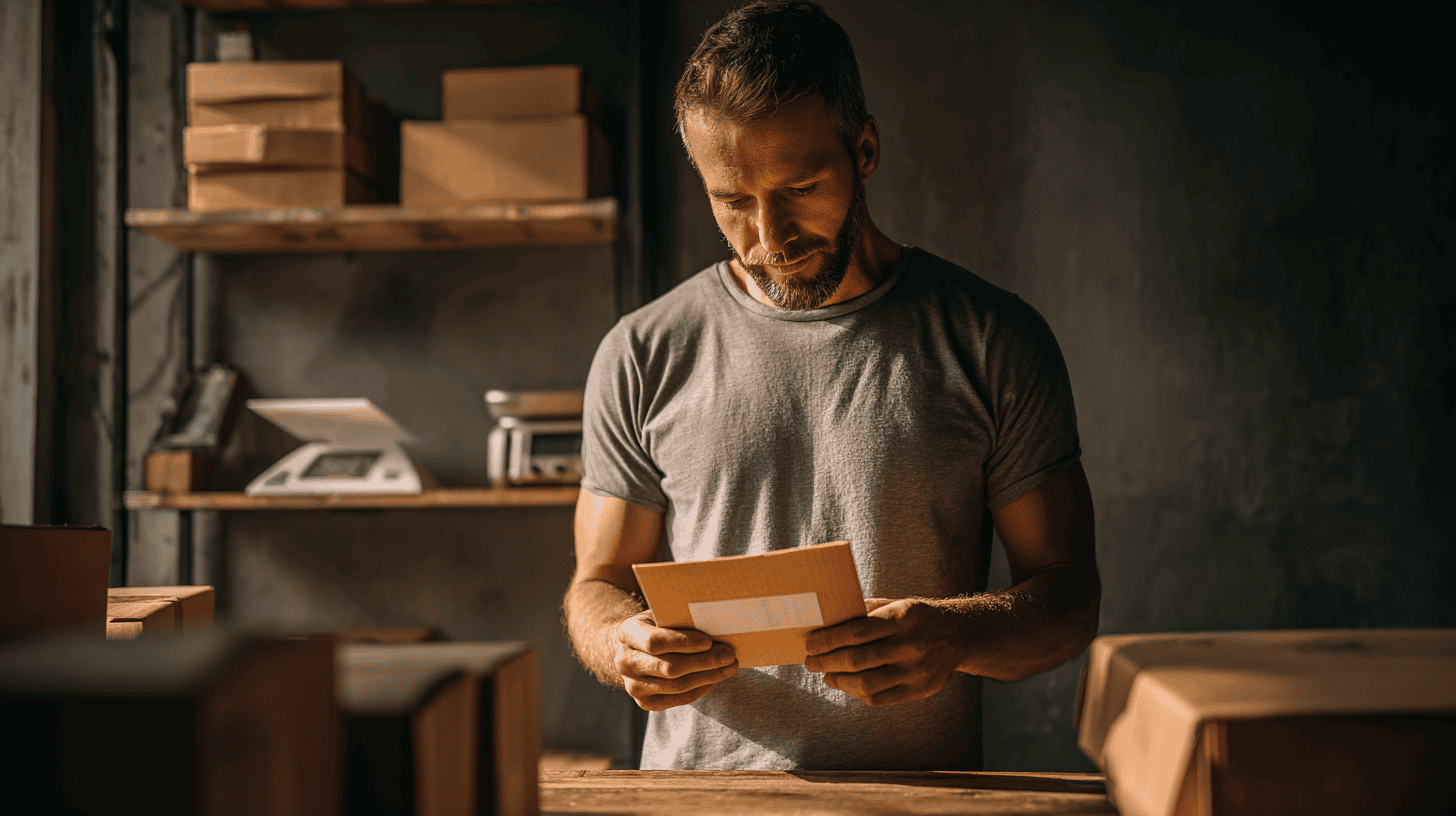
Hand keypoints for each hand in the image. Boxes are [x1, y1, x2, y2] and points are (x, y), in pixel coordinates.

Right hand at [613, 610, 738, 710]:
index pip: (654, 642)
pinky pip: (678, 699)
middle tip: (729, 654)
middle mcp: (624, 661)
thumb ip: (680, 617)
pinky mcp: (645, 703)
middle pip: (669, 668)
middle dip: (703, 662)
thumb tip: (716, 621)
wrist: (637, 648)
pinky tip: (715, 678)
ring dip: (708, 676)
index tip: (709, 641)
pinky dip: (701, 689)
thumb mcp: (663, 613)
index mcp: (626, 633)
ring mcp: (632, 686)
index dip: (683, 643)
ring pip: (677, 686)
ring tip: (729, 666)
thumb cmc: (658, 624)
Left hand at [803, 598, 963, 705]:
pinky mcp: (920, 690)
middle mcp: (912, 644)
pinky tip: (844, 684)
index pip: (857, 631)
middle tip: (810, 661)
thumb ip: (863, 612)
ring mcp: (917, 671)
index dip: (828, 639)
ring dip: (838, 680)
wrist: (956, 636)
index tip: (809, 643)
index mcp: (904, 617)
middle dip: (827, 661)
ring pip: (867, 683)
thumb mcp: (894, 604)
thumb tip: (824, 621)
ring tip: (825, 674)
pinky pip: (879, 698)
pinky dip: (855, 692)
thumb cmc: (914, 618)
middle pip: (858, 659)